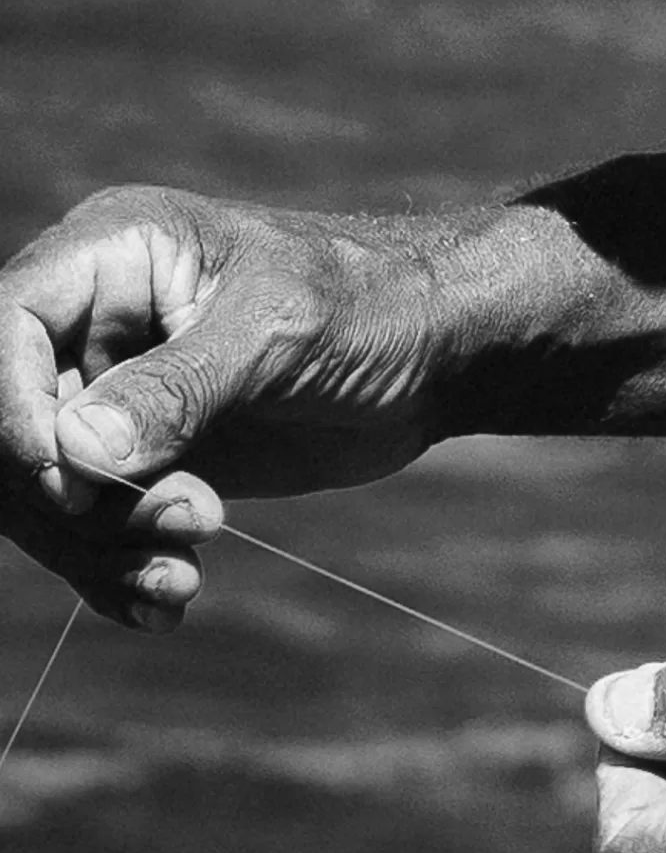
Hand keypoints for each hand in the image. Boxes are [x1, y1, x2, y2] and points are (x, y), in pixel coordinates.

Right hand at [0, 184, 443, 627]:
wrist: (436, 353)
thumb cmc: (370, 303)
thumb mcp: (280, 331)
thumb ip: (178, 386)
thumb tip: (73, 451)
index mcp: (110, 253)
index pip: (2, 333)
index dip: (15, 416)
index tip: (72, 482)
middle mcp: (91, 321)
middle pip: (13, 427)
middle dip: (78, 500)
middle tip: (192, 519)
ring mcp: (110, 394)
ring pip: (45, 493)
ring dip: (103, 547)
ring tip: (190, 565)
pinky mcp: (140, 460)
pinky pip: (89, 529)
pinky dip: (118, 572)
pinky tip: (171, 600)